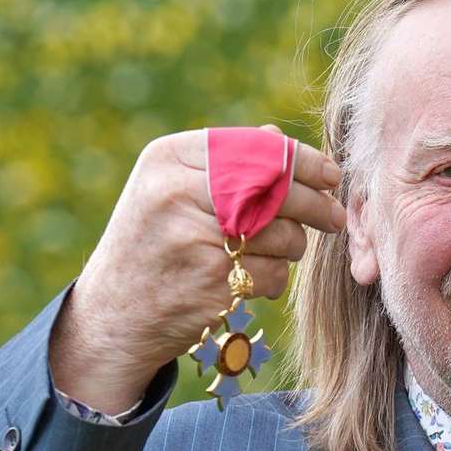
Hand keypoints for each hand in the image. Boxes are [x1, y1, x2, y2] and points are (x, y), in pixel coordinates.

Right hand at [50, 125, 344, 413]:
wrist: (115, 313)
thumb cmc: (154, 242)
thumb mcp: (170, 189)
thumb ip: (223, 162)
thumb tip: (280, 138)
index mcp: (169, 159)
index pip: (256, 148)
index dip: (303, 162)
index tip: (331, 175)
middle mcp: (177, 192)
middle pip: (276, 189)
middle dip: (316, 204)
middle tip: (336, 216)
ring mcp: (193, 239)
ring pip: (282, 234)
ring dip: (294, 245)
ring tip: (280, 250)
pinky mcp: (211, 283)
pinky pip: (273, 273)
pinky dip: (276, 277)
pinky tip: (257, 279)